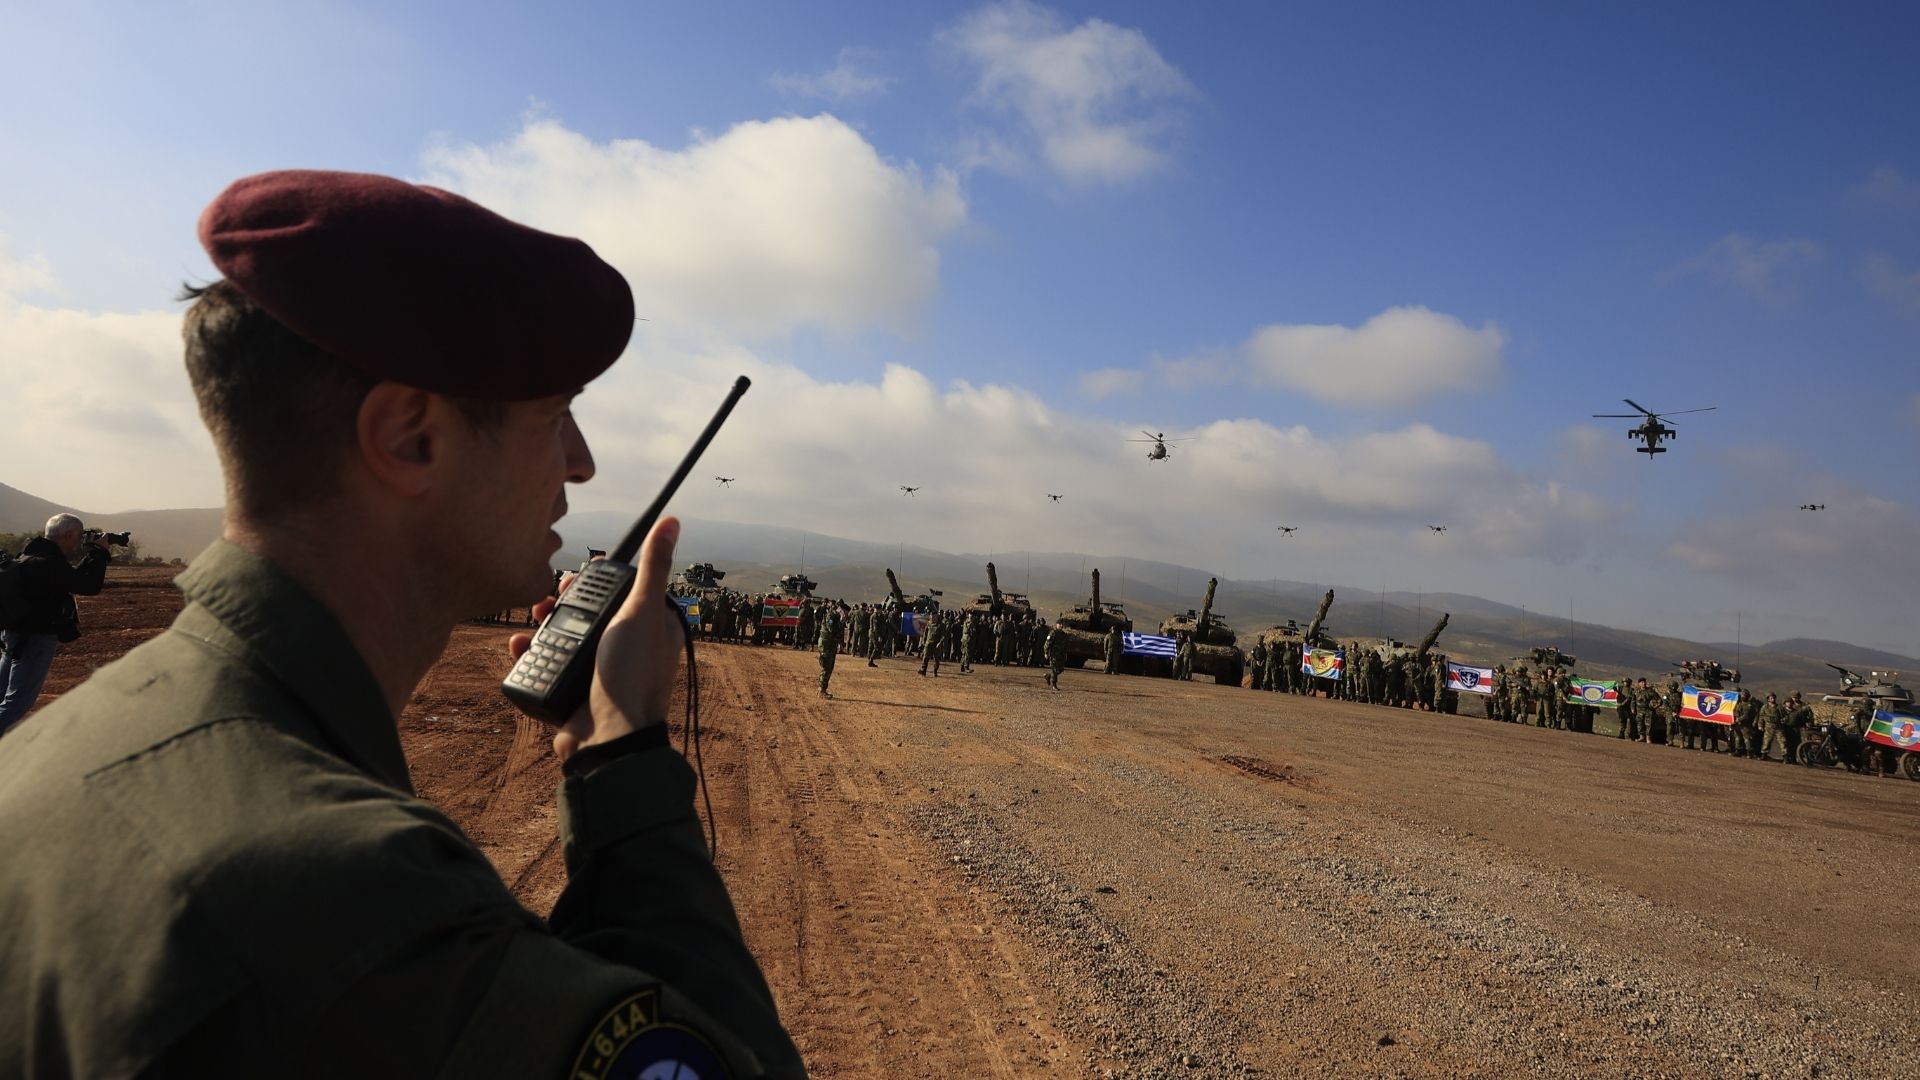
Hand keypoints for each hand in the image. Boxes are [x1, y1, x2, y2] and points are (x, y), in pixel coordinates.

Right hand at [508, 517, 683, 761]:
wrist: (608, 739)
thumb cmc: (632, 674)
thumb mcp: (642, 611)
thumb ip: (654, 567)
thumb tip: (672, 522)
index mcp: (652, 628)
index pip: (621, 592)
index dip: (595, 582)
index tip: (575, 576)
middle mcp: (627, 649)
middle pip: (587, 614)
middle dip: (561, 604)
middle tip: (544, 600)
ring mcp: (599, 673)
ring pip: (563, 639)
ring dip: (541, 629)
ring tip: (528, 623)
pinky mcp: (574, 694)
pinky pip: (546, 668)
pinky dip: (530, 657)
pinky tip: (519, 649)